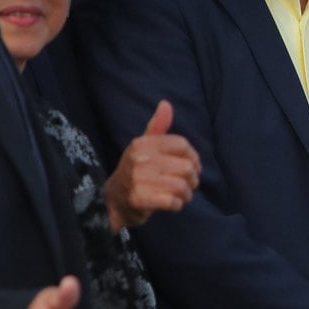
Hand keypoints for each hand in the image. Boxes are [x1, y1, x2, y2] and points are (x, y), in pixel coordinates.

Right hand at [105, 100, 200, 231]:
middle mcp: (139, 159)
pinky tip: (172, 203)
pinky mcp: (139, 199)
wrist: (114, 199)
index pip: (182, 145)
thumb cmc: (137, 170)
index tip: (192, 165)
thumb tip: (166, 103)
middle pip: (186, 167)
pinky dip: (178, 204)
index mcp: (142, 144)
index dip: (194, 157)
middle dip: (193, 178)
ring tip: (181, 194)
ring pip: (182, 185)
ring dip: (187, 194)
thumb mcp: (144, 146)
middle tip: (187, 184)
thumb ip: (158, 126)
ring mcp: (138, 179)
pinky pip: (173, 201)